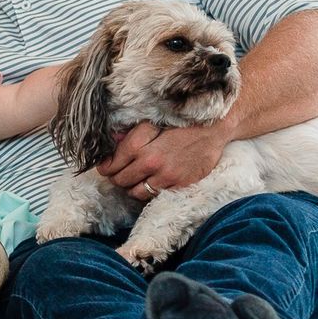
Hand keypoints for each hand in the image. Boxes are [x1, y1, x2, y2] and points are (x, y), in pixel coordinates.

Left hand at [96, 118, 229, 200]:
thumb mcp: (150, 121)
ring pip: (136, 192)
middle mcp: (153, 163)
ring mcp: (167, 177)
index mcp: (142, 145)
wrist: (213, 128)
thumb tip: (111, 143)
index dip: (105, 166)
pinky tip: (151, 181)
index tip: (104, 165)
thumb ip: (129, 134)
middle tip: (117, 172)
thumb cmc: (180, 121)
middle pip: (121, 180)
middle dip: (115, 176)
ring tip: (133, 178)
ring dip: (131, 186)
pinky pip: (156, 196)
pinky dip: (149, 191)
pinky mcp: (180, 186)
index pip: (112, 164)